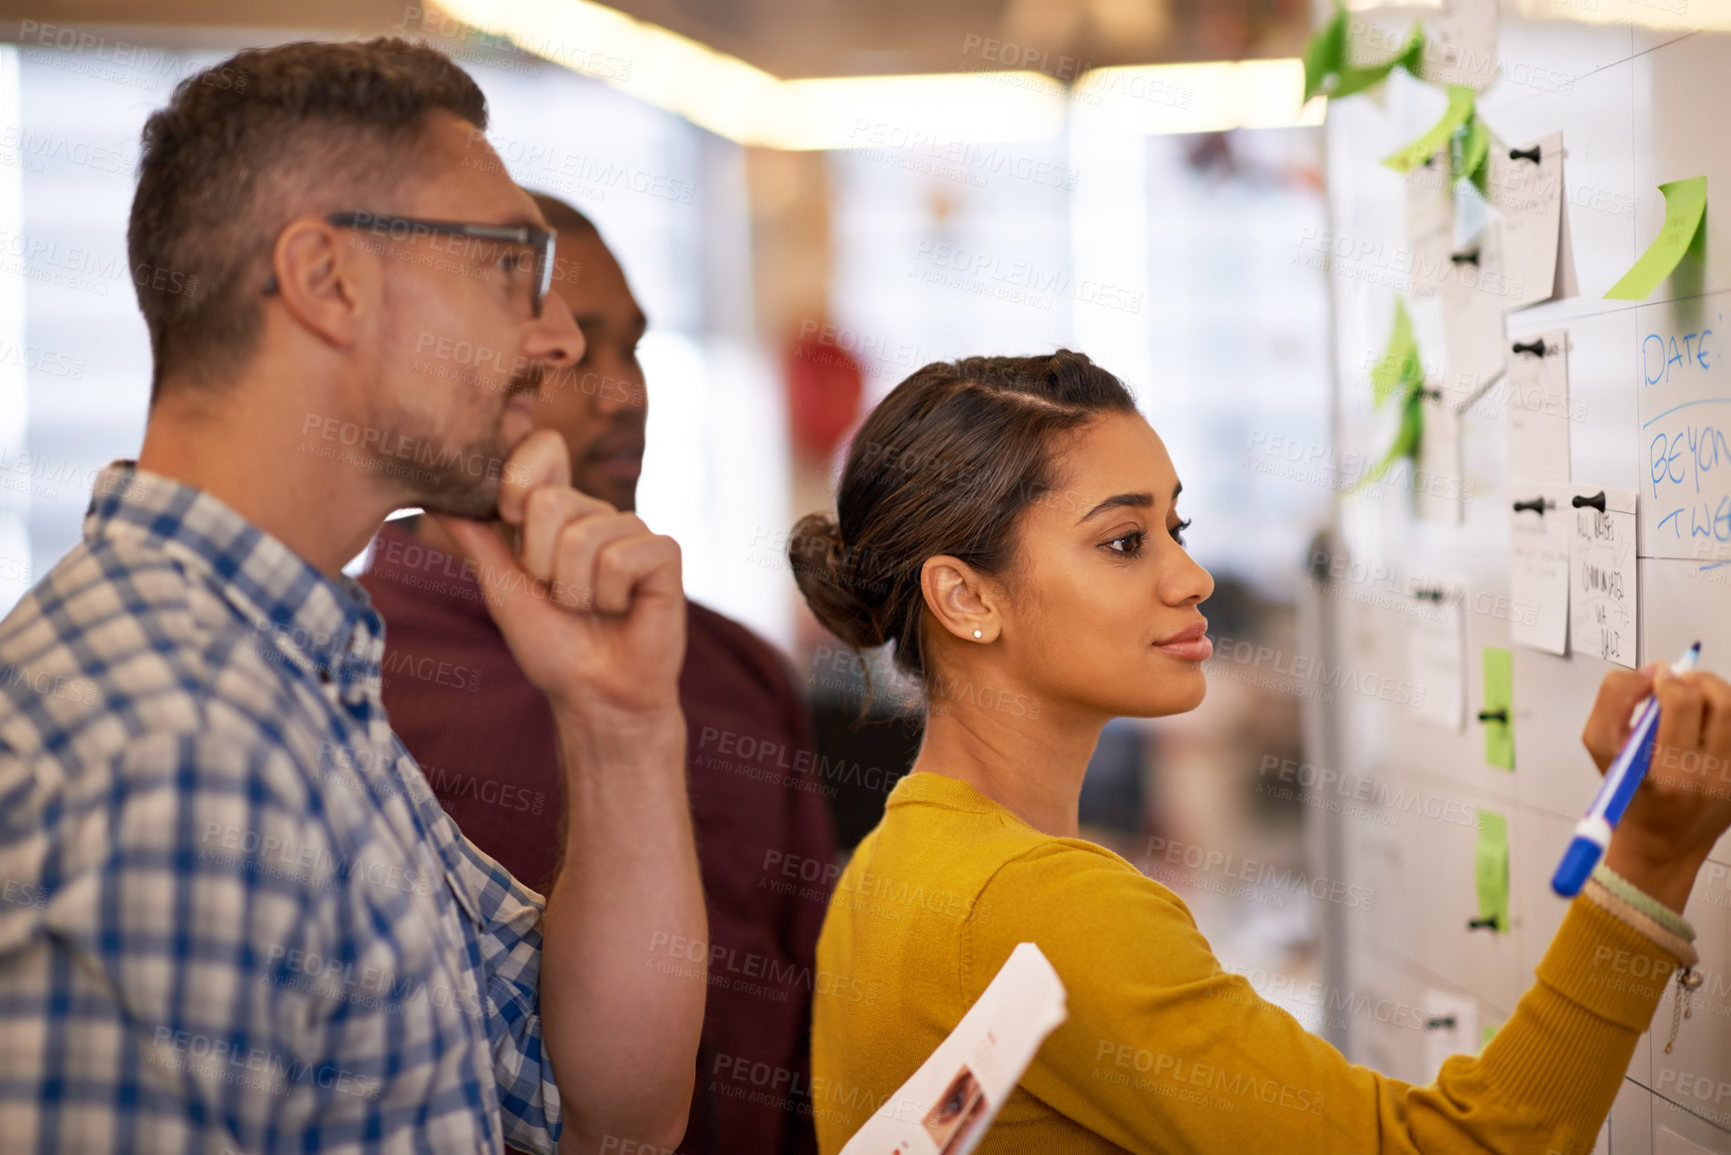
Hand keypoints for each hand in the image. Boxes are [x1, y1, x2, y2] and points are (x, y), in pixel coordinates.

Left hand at [431, 430, 685, 722]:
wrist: (596, 695)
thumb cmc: (553, 646)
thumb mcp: (502, 589)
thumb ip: (478, 540)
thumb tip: (435, 497)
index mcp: (558, 513)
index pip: (542, 450)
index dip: (520, 478)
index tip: (513, 522)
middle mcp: (596, 513)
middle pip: (550, 501)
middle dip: (541, 564)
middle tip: (561, 595)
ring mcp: (633, 530)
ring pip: (583, 538)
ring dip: (576, 591)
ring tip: (591, 609)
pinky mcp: (664, 553)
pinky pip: (620, 558)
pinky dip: (609, 597)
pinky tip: (623, 609)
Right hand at [1583, 662, 1730, 907]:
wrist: (1663, 842)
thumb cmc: (1630, 795)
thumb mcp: (1601, 750)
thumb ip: (1615, 702)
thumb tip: (1652, 672)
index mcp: (1667, 774)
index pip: (1682, 706)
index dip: (1669, 682)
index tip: (1657, 679)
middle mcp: (1708, 778)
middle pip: (1722, 703)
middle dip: (1698, 681)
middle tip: (1680, 682)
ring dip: (1715, 693)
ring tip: (1696, 696)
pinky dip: (1725, 715)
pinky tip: (1709, 720)